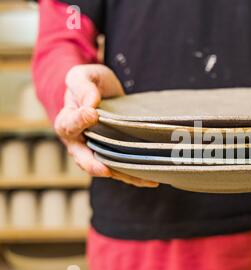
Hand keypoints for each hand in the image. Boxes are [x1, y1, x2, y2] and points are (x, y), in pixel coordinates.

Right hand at [55, 64, 158, 187]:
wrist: (99, 93)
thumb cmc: (89, 84)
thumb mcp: (83, 76)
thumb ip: (83, 86)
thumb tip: (91, 102)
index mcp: (67, 121)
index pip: (70, 124)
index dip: (80, 121)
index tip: (92, 114)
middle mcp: (78, 142)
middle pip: (83, 158)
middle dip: (94, 166)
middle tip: (105, 170)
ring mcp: (95, 152)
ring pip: (106, 168)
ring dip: (124, 175)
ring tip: (143, 179)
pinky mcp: (112, 155)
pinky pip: (120, 169)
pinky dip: (134, 176)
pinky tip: (152, 180)